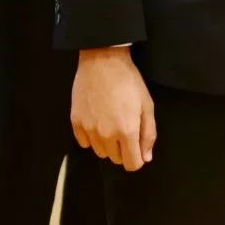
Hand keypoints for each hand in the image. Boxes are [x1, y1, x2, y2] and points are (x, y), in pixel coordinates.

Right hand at [71, 47, 156, 171]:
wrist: (102, 60)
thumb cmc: (129, 80)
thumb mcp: (147, 104)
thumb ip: (148, 134)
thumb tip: (145, 158)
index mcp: (127, 131)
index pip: (131, 164)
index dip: (137, 159)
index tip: (137, 148)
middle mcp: (106, 135)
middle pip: (115, 159)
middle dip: (123, 150)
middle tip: (124, 129)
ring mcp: (89, 129)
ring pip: (100, 152)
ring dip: (107, 144)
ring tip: (110, 123)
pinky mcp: (76, 122)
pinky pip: (84, 143)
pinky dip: (91, 137)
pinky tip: (97, 121)